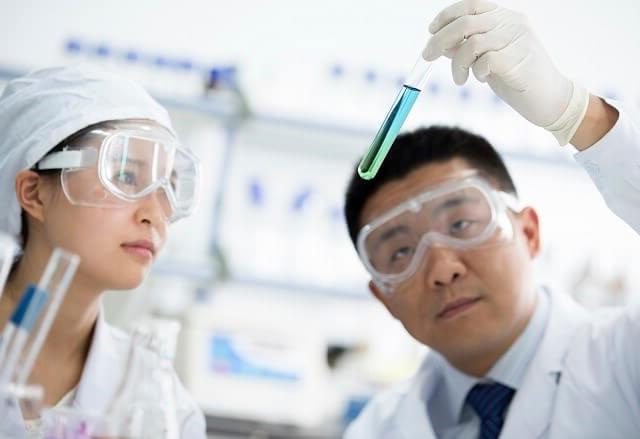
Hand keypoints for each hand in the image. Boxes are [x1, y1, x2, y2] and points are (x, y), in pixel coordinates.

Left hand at [424, 0, 588, 144]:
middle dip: (440, 40)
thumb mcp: (487, 59)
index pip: (471, 5)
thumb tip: (440, 42)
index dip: (447, 15)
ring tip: (460, 79)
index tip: (431, 31)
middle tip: (428, 56)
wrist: (550, 100)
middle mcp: (513, 23)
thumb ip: (467, 47)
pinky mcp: (519, 59)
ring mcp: (518, 39)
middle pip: (465, 23)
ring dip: (458, 64)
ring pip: (471, 43)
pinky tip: (484, 79)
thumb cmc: (516, 79)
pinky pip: (484, 61)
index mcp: (506, 18)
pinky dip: (476, 72)